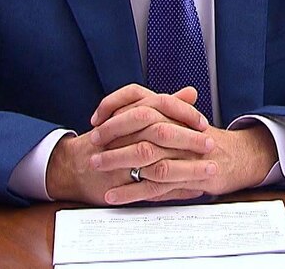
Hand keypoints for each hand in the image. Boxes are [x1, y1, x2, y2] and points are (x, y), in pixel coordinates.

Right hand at [45, 84, 214, 204]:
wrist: (74, 165)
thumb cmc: (108, 139)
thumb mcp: (133, 117)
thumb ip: (163, 105)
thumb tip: (191, 92)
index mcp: (129, 114)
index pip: (160, 105)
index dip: (183, 113)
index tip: (203, 123)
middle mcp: (123, 133)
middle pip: (160, 131)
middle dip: (188, 139)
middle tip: (209, 145)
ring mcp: (119, 160)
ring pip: (156, 163)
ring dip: (187, 168)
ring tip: (209, 171)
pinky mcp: (118, 183)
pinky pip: (149, 188)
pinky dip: (175, 191)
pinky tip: (194, 190)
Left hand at [96, 124, 277, 200]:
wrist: (238, 157)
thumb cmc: (204, 140)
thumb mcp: (181, 122)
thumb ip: (156, 116)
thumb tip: (123, 113)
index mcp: (174, 111)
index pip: (140, 99)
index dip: (115, 106)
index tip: (96, 118)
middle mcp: (179, 128)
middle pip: (141, 126)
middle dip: (113, 136)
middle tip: (92, 145)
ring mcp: (185, 153)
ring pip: (146, 155)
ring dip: (118, 162)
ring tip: (97, 168)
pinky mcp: (188, 177)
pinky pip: (155, 185)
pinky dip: (131, 191)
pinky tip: (113, 195)